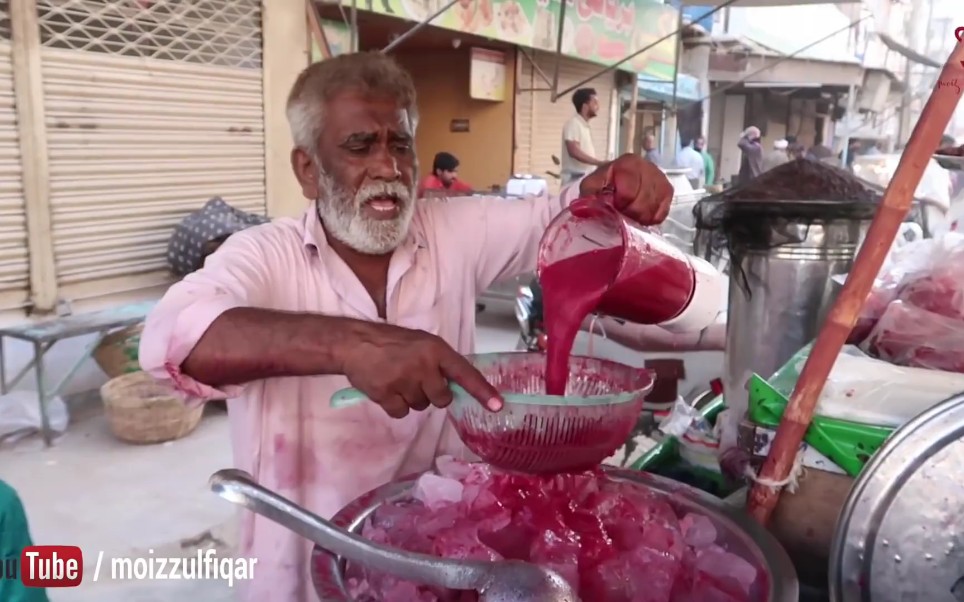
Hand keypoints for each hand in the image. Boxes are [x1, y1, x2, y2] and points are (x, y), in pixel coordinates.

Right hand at [340, 323, 503, 418]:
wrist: (354, 343)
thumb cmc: (390, 342)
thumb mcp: (421, 343)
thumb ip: (439, 362)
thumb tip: (456, 386)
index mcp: (436, 350)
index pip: (465, 373)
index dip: (483, 391)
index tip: (498, 406)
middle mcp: (424, 365)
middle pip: (442, 399)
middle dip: (432, 394)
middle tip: (415, 379)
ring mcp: (404, 380)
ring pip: (420, 407)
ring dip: (411, 398)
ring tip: (396, 379)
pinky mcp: (386, 394)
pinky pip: (401, 413)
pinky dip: (394, 406)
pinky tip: (386, 389)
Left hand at [579, 153, 673, 224]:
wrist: (621, 177)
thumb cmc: (606, 183)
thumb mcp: (592, 184)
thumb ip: (589, 192)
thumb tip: (587, 207)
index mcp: (628, 164)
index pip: (628, 192)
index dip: (620, 206)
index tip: (615, 207)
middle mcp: (648, 167)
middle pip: (643, 202)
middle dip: (630, 213)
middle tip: (622, 214)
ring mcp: (660, 179)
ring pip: (653, 209)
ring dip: (640, 217)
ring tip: (630, 215)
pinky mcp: (668, 191)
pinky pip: (661, 213)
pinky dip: (650, 218)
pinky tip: (641, 214)